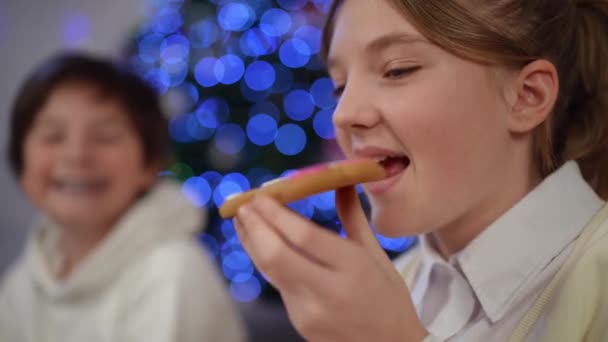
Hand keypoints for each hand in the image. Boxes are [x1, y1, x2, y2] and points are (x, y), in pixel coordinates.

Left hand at [234, 186, 427, 341]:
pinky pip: (277, 284)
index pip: (303, 237)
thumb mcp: (376, 254)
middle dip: (254, 226)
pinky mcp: (299, 323)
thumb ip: (352, 216)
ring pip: (268, 270)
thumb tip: (340, 179)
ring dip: (251, 242)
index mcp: (354, 269)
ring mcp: (310, 311)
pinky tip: (260, 243)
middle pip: (276, 255)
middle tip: (243, 204)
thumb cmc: (389, 298)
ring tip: (243, 219)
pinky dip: (265, 260)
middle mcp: (328, 291)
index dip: (276, 214)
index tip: (260, 194)